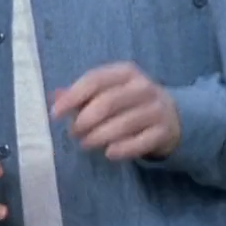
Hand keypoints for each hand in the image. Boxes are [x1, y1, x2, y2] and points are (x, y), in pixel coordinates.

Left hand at [49, 62, 181, 160]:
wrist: (170, 117)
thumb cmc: (129, 102)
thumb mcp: (107, 91)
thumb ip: (80, 95)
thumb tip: (54, 98)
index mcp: (125, 72)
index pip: (95, 80)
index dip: (73, 96)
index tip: (56, 113)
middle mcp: (143, 87)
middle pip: (108, 102)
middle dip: (85, 120)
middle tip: (73, 133)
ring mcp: (156, 109)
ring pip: (124, 123)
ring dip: (99, 136)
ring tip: (86, 144)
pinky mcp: (164, 131)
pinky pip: (141, 142)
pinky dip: (123, 149)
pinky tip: (109, 153)